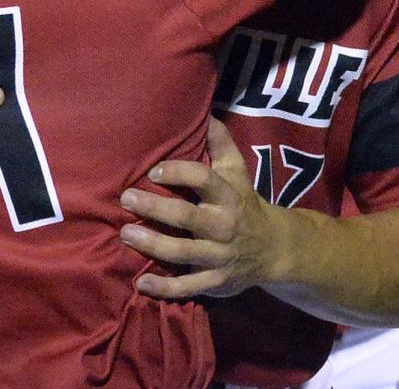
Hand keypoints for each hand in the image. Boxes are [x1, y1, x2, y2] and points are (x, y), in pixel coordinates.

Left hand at [119, 116, 273, 298]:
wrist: (273, 248)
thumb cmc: (244, 201)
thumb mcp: (237, 170)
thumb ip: (220, 142)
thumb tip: (205, 110)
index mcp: (228, 196)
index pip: (204, 180)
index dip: (179, 173)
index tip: (154, 171)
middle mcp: (224, 226)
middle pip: (186, 218)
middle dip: (154, 208)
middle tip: (126, 199)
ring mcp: (219, 257)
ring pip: (182, 253)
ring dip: (152, 245)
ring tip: (125, 234)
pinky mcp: (215, 282)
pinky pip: (187, 287)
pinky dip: (164, 288)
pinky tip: (141, 283)